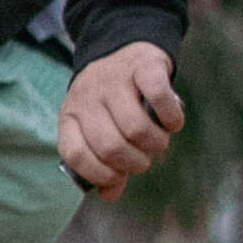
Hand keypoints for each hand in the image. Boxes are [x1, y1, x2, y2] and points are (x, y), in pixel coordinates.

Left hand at [59, 42, 183, 200]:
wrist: (124, 46)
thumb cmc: (111, 100)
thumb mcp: (97, 127)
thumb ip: (103, 162)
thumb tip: (110, 195)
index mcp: (70, 116)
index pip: (76, 155)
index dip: (100, 174)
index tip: (120, 175)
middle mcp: (87, 97)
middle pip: (111, 147)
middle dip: (135, 163)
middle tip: (145, 158)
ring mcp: (114, 80)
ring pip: (136, 128)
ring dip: (156, 144)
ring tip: (159, 141)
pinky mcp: (143, 66)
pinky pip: (159, 97)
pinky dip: (172, 117)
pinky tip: (173, 122)